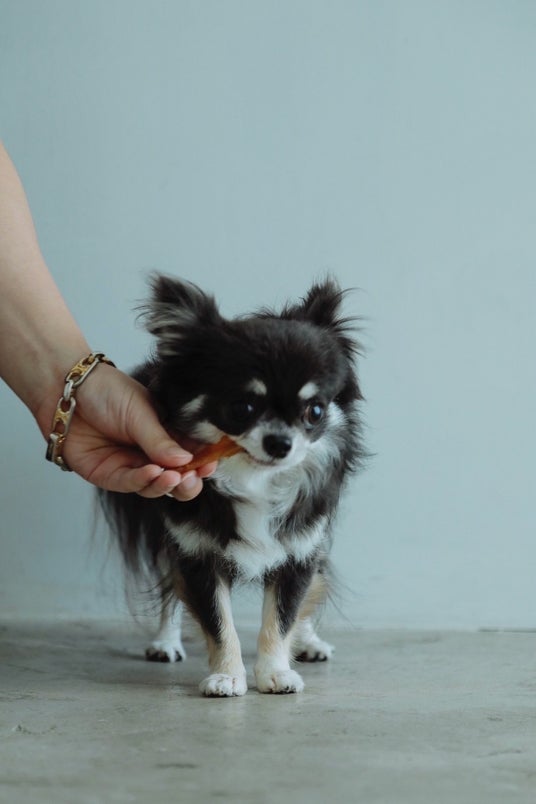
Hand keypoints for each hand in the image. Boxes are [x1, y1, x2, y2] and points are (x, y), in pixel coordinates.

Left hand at [57, 363, 215, 499]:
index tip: (210, 465)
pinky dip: (143, 481)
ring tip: (174, 476)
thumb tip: (187, 461)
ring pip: (155, 487)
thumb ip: (162, 440)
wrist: (68, 390)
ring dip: (166, 484)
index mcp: (166, 434)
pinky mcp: (109, 475)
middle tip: (192, 477)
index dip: (202, 463)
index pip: (191, 455)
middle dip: (188, 482)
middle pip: (177, 479)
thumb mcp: (141, 412)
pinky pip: (130, 484)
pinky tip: (152, 473)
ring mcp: (131, 466)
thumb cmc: (107, 391)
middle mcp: (151, 454)